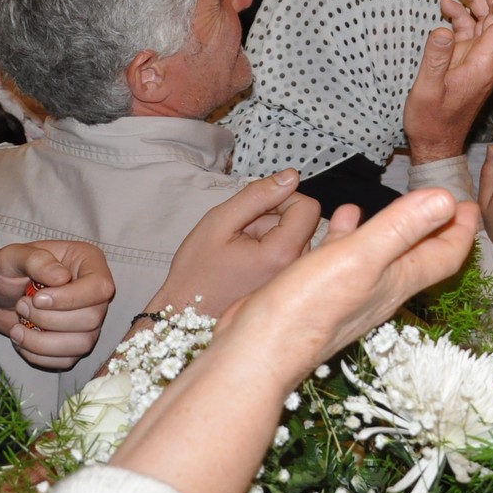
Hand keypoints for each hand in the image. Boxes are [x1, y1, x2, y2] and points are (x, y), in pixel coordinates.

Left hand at [0, 241, 115, 370]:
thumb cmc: (7, 270)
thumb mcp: (14, 256)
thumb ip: (37, 260)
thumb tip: (62, 278)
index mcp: (89, 263)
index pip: (100, 287)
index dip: (71, 298)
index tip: (38, 298)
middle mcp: (94, 294)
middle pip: (93, 318)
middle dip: (50, 319)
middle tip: (22, 306)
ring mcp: (87, 322)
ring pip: (83, 344)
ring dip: (43, 342)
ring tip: (18, 328)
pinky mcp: (74, 345)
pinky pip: (67, 360)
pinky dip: (39, 355)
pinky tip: (22, 340)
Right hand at [146, 171, 321, 320]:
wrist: (184, 316)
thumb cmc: (197, 273)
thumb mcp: (220, 221)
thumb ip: (257, 195)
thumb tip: (291, 176)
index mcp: (281, 255)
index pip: (308, 208)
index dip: (283, 198)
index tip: (256, 209)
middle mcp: (294, 271)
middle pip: (302, 221)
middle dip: (274, 217)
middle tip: (241, 234)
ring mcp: (292, 282)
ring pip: (295, 235)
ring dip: (270, 233)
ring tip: (240, 250)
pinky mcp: (286, 287)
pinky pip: (289, 253)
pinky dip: (271, 249)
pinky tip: (247, 261)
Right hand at [225, 188, 481, 378]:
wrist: (259, 350)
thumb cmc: (308, 307)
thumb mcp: (360, 257)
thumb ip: (403, 227)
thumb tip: (446, 200)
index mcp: (396, 282)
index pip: (443, 257)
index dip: (462, 231)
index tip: (472, 206)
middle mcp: (379, 289)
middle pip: (419, 256)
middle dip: (434, 228)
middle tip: (444, 202)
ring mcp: (350, 292)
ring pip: (383, 254)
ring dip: (396, 229)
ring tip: (399, 204)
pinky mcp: (321, 291)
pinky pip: (346, 255)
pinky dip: (351, 233)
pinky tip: (342, 218)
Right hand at [402, 0, 492, 159]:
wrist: (435, 145)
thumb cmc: (432, 122)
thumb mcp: (428, 90)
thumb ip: (434, 59)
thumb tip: (441, 27)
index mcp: (485, 63)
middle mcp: (486, 59)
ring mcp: (476, 60)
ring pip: (482, 22)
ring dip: (473, 1)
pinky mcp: (465, 63)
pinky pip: (468, 33)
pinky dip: (460, 16)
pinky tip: (446, 6)